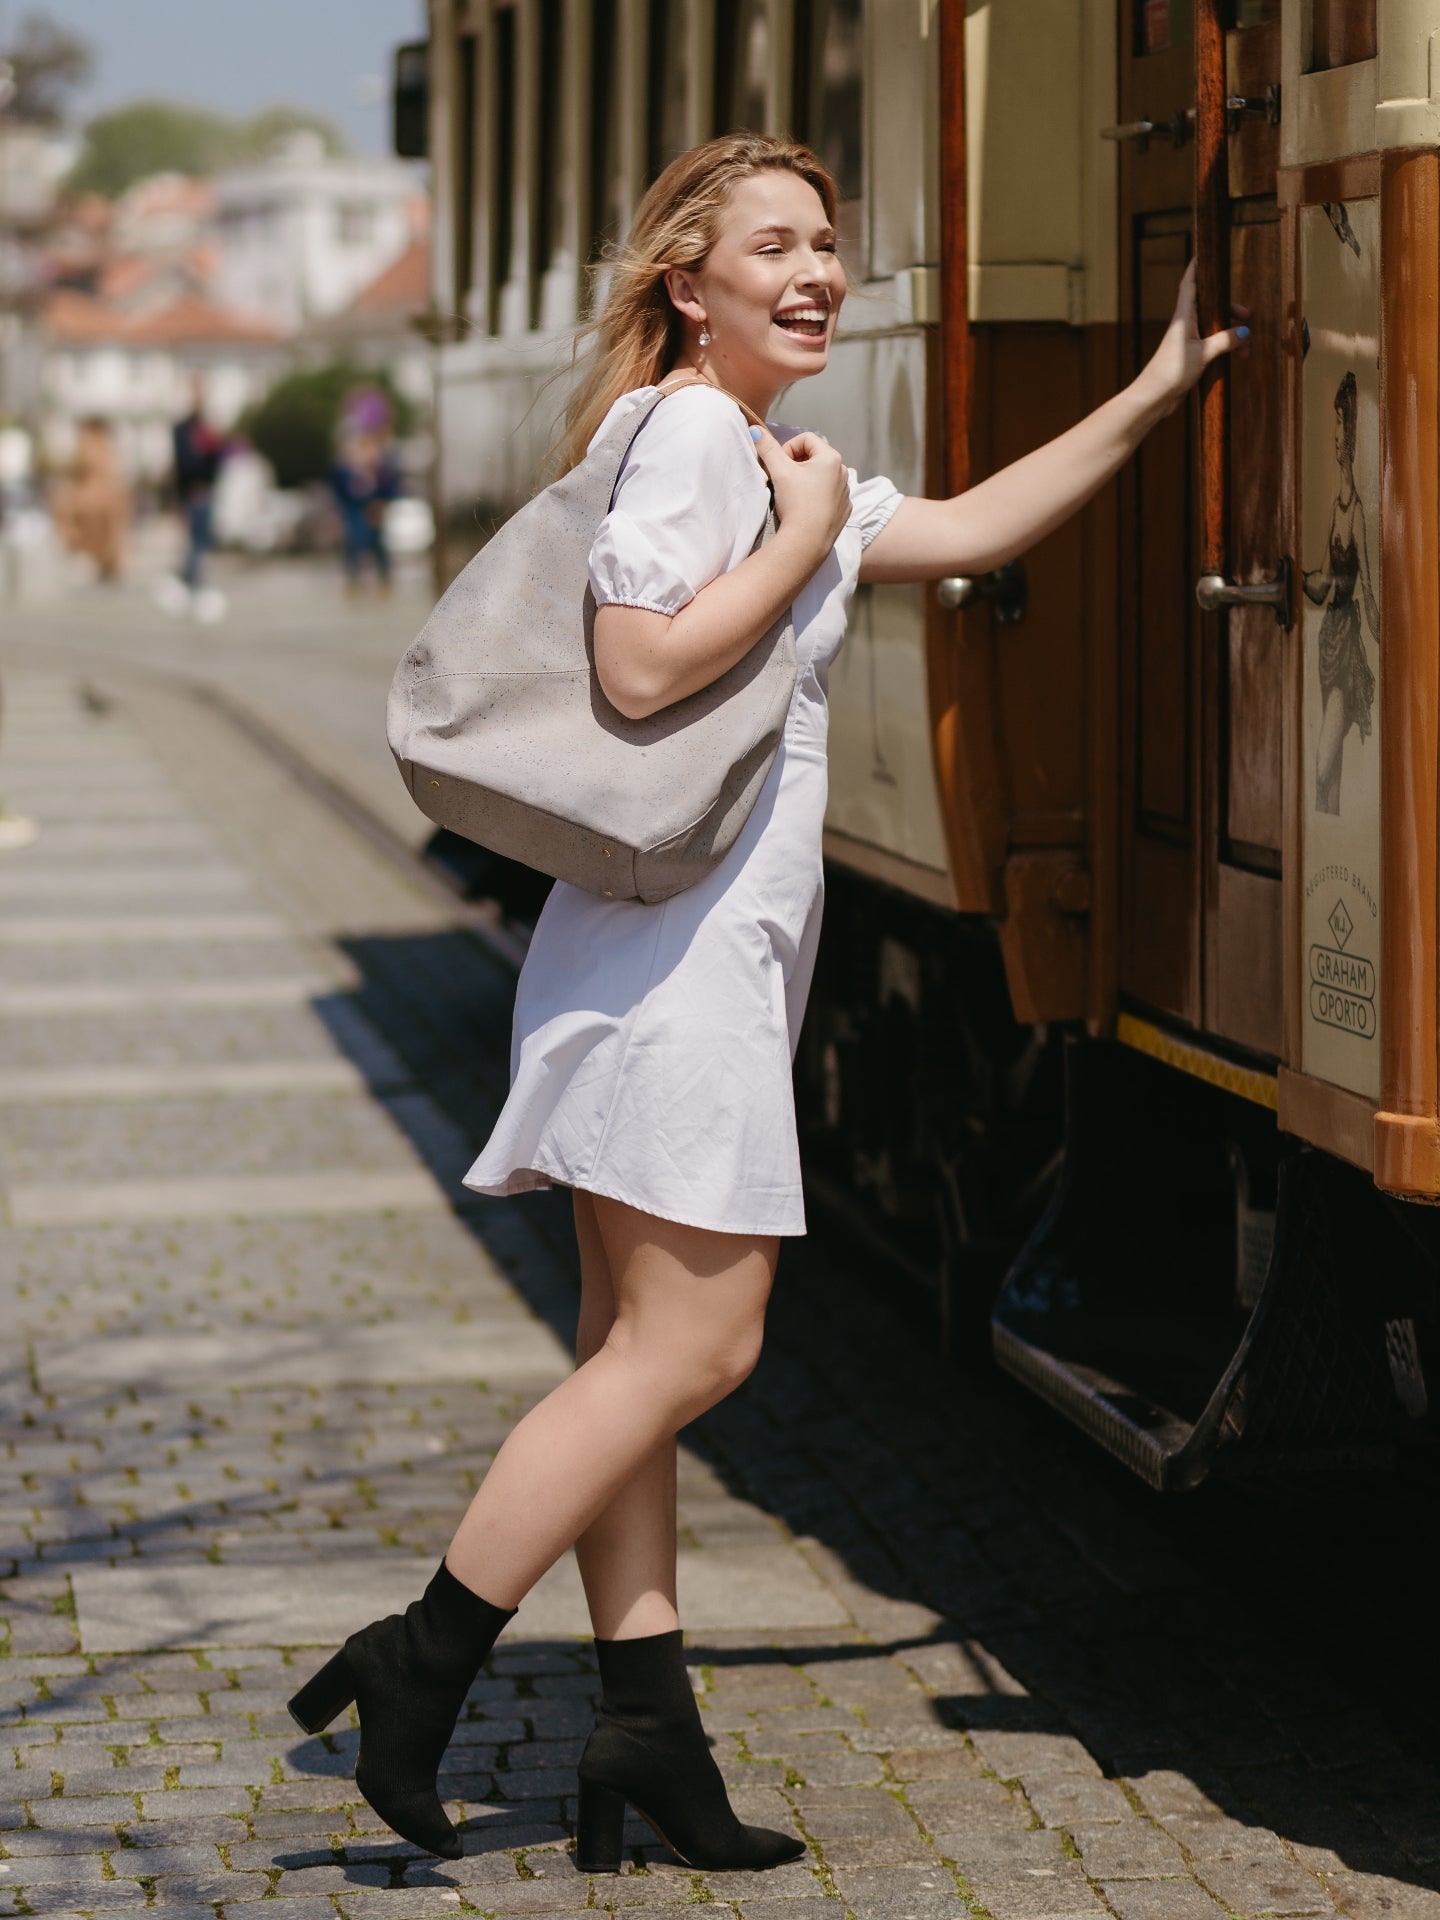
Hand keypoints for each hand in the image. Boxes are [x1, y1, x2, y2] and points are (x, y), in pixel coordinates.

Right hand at [753, 427, 850, 561]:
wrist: (807, 541)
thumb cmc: (796, 503)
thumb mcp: (779, 471)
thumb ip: (767, 447)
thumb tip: (754, 429)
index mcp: (831, 458)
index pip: (805, 439)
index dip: (787, 449)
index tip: (779, 466)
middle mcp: (843, 472)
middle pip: (814, 457)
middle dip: (796, 465)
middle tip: (783, 480)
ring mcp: (845, 492)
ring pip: (821, 477)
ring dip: (806, 480)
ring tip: (793, 496)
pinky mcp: (844, 510)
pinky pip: (828, 495)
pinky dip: (816, 497)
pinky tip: (805, 508)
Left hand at [1142, 260, 1250, 414]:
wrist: (1153, 398)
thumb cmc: (1172, 372)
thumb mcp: (1203, 354)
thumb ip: (1225, 340)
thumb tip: (1244, 331)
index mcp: (1184, 317)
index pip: (1190, 284)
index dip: (1196, 268)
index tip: (1203, 252)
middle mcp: (1185, 326)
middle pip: (1210, 307)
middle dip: (1229, 310)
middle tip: (1247, 316)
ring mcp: (1186, 341)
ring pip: (1213, 329)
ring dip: (1230, 336)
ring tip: (1246, 349)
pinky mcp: (1189, 357)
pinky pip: (1211, 346)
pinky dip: (1224, 349)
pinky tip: (1236, 358)